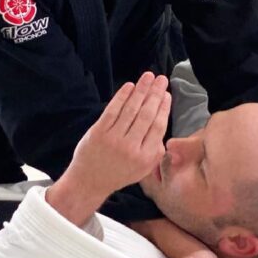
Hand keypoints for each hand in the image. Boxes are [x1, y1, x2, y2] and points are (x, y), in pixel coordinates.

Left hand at [46, 72, 169, 225]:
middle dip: (155, 93)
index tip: (167, 94)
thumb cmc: (119, 172)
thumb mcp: (144, 169)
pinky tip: (129, 86)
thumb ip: (156, 150)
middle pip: (146, 115)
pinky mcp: (98, 133)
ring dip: (141, 90)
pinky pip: (113, 110)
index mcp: (146, 157)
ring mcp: (113, 140)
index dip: (163, 108)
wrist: (90, 181)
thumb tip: (162, 120)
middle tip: (161, 79)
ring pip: (131, 110)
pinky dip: (122, 97)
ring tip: (148, 77)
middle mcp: (131, 148)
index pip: (158, 127)